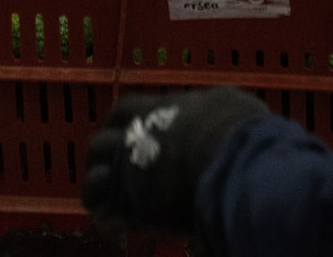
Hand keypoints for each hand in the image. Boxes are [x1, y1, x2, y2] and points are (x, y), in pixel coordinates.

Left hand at [83, 87, 268, 239]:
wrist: (230, 164)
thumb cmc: (238, 134)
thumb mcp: (231, 104)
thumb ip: (217, 106)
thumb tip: (226, 109)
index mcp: (157, 110)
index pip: (124, 110)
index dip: (120, 124)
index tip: (125, 135)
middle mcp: (135, 137)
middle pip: (99, 144)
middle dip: (102, 158)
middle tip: (114, 173)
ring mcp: (129, 171)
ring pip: (93, 180)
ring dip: (99, 191)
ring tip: (111, 204)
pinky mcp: (130, 205)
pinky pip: (105, 216)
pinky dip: (111, 222)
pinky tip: (123, 229)